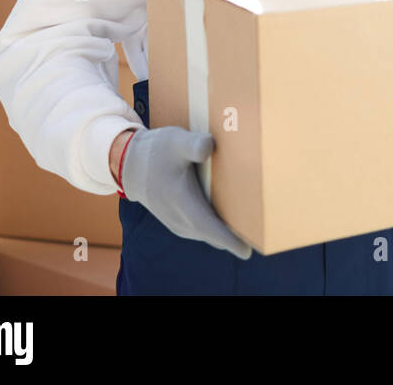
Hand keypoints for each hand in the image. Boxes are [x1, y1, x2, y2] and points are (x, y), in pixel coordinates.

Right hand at [119, 127, 251, 258]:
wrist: (131, 164)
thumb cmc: (157, 152)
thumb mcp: (176, 141)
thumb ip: (193, 144)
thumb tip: (209, 147)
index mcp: (182, 202)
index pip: (209, 228)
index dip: (228, 240)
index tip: (247, 251)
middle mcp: (180, 218)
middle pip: (213, 235)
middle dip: (235, 237)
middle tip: (260, 235)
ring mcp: (178, 222)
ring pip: (208, 234)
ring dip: (226, 233)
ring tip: (251, 227)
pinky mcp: (179, 221)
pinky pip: (202, 230)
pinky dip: (216, 228)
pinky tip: (232, 219)